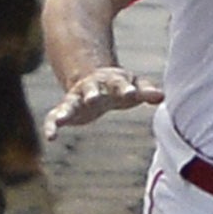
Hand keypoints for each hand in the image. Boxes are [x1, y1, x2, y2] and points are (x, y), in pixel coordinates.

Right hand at [42, 66, 163, 138]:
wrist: (92, 76)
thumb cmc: (119, 86)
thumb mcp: (134, 86)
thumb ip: (146, 91)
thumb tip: (162, 96)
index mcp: (111, 82)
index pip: (120, 84)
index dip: (125, 89)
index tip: (131, 93)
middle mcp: (92, 88)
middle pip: (92, 90)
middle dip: (92, 94)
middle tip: (93, 98)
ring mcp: (77, 98)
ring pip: (70, 103)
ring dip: (66, 110)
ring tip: (61, 119)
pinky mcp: (66, 108)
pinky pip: (55, 116)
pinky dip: (51, 125)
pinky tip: (50, 137)